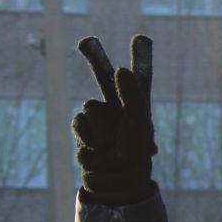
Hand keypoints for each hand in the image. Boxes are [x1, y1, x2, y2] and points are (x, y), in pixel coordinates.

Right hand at [74, 34, 157, 206]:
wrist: (117, 181)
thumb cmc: (134, 153)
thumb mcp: (138, 124)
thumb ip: (132, 94)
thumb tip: (120, 68)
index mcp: (138, 105)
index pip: (141, 77)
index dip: (141, 58)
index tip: (142, 39)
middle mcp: (118, 106)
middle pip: (103, 75)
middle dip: (94, 56)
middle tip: (86, 41)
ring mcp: (99, 117)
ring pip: (89, 107)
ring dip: (100, 128)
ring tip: (111, 144)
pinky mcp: (83, 129)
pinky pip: (79, 123)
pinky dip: (89, 138)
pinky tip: (98, 150)